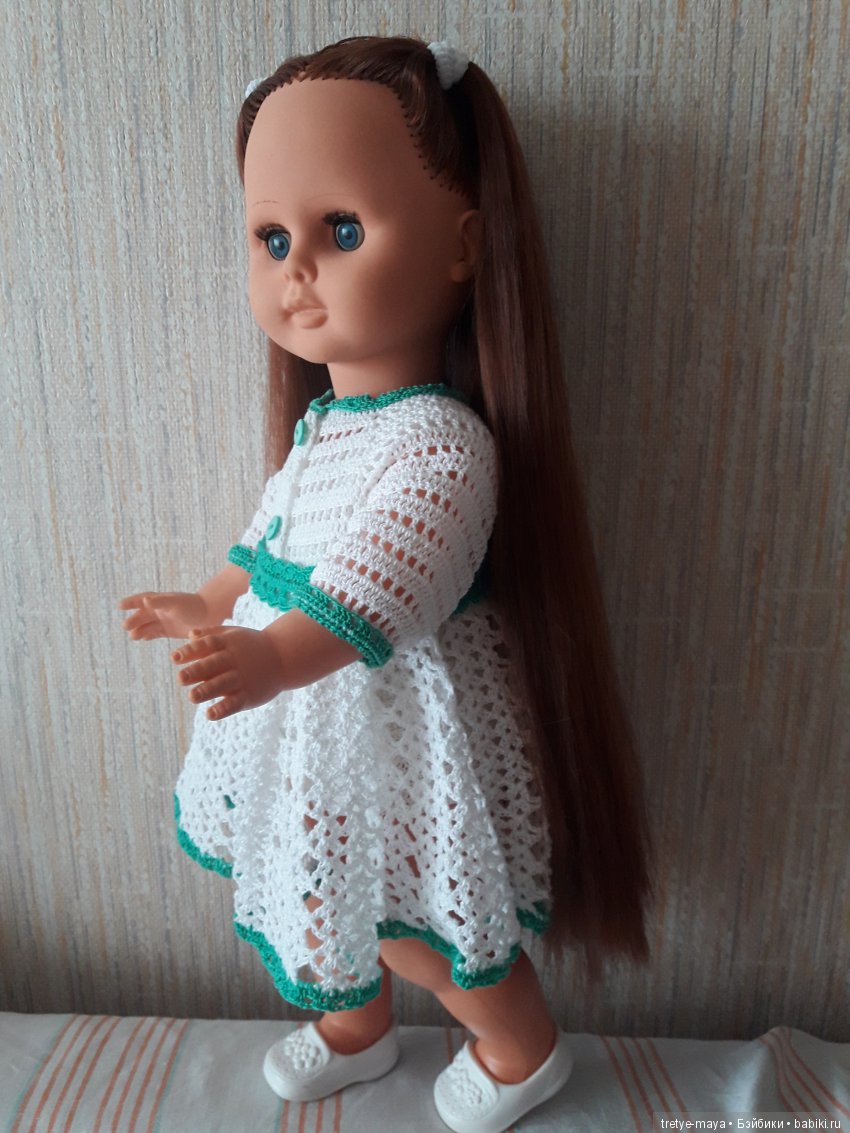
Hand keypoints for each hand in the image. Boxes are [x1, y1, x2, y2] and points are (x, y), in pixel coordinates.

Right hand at [118, 591, 208, 639]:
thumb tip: (144, 601)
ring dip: (139, 630)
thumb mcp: (175, 603)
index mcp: (160, 601)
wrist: (210, 615)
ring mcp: (164, 621)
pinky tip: (141, 639)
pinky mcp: (169, 631)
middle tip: (125, 626)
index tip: (119, 606)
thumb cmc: (192, 605)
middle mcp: (159, 610)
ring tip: (132, 636)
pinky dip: (148, 636)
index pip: (141, 600)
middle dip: (133, 620)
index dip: (130, 602)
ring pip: (147, 626)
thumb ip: (160, 602)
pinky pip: (155, 633)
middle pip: (142, 615)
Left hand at [171, 625, 286, 720]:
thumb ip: (211, 634)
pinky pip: (235, 703)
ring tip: (192, 697)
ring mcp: (243, 678)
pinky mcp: (250, 695)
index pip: (207, 645)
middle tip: (180, 678)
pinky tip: (210, 714)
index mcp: (229, 643)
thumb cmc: (251, 645)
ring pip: (223, 684)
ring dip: (207, 691)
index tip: (174, 658)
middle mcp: (235, 660)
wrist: (283, 657)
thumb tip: (190, 635)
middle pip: (214, 665)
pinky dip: (223, 709)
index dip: (191, 651)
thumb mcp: (234, 634)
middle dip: (197, 672)